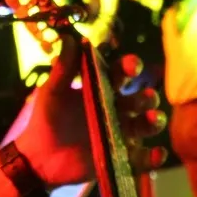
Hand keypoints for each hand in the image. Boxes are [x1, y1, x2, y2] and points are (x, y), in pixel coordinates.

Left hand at [3, 34, 167, 186]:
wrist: (39, 158)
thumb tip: (70, 38)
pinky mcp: (119, 158)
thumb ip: (63, 69)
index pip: (121, 75)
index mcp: (102, 90)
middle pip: (139, 100)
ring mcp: (119, 134)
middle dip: (146, 98)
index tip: (131, 65)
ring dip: (153, 121)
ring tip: (153, 119)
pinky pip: (141, 158)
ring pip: (144, 126)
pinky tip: (157, 153)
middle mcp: (116, 110)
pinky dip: (152, 157)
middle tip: (145, 98)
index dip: (129, 68)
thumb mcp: (52, 92)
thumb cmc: (46, 120)